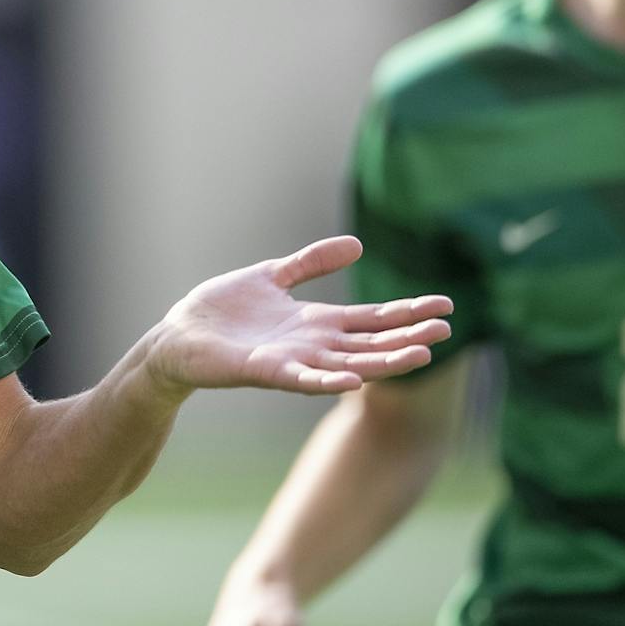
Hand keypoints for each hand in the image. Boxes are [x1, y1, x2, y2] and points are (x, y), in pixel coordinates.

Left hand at [144, 237, 451, 395]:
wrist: (176, 338)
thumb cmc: (222, 311)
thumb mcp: (272, 276)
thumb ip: (311, 263)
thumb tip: (357, 245)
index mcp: (316, 323)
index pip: (372, 319)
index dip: (407, 312)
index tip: (445, 307)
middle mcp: (312, 346)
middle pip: (370, 342)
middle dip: (408, 336)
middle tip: (448, 329)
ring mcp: (291, 361)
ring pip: (348, 363)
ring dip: (383, 361)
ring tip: (420, 355)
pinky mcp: (263, 370)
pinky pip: (301, 378)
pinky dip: (327, 379)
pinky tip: (353, 380)